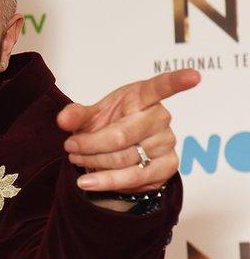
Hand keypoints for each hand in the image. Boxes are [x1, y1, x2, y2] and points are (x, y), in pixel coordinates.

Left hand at [56, 69, 199, 202]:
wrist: (111, 153)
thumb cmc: (106, 125)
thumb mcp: (88, 116)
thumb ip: (76, 115)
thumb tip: (63, 119)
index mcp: (143, 96)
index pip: (161, 86)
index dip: (178, 81)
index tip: (194, 76)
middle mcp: (160, 117)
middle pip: (122, 135)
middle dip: (89, 144)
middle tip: (70, 146)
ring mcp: (167, 142)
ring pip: (124, 158)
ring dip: (94, 162)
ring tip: (76, 159)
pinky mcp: (168, 167)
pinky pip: (134, 178)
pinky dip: (106, 181)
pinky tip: (88, 182)